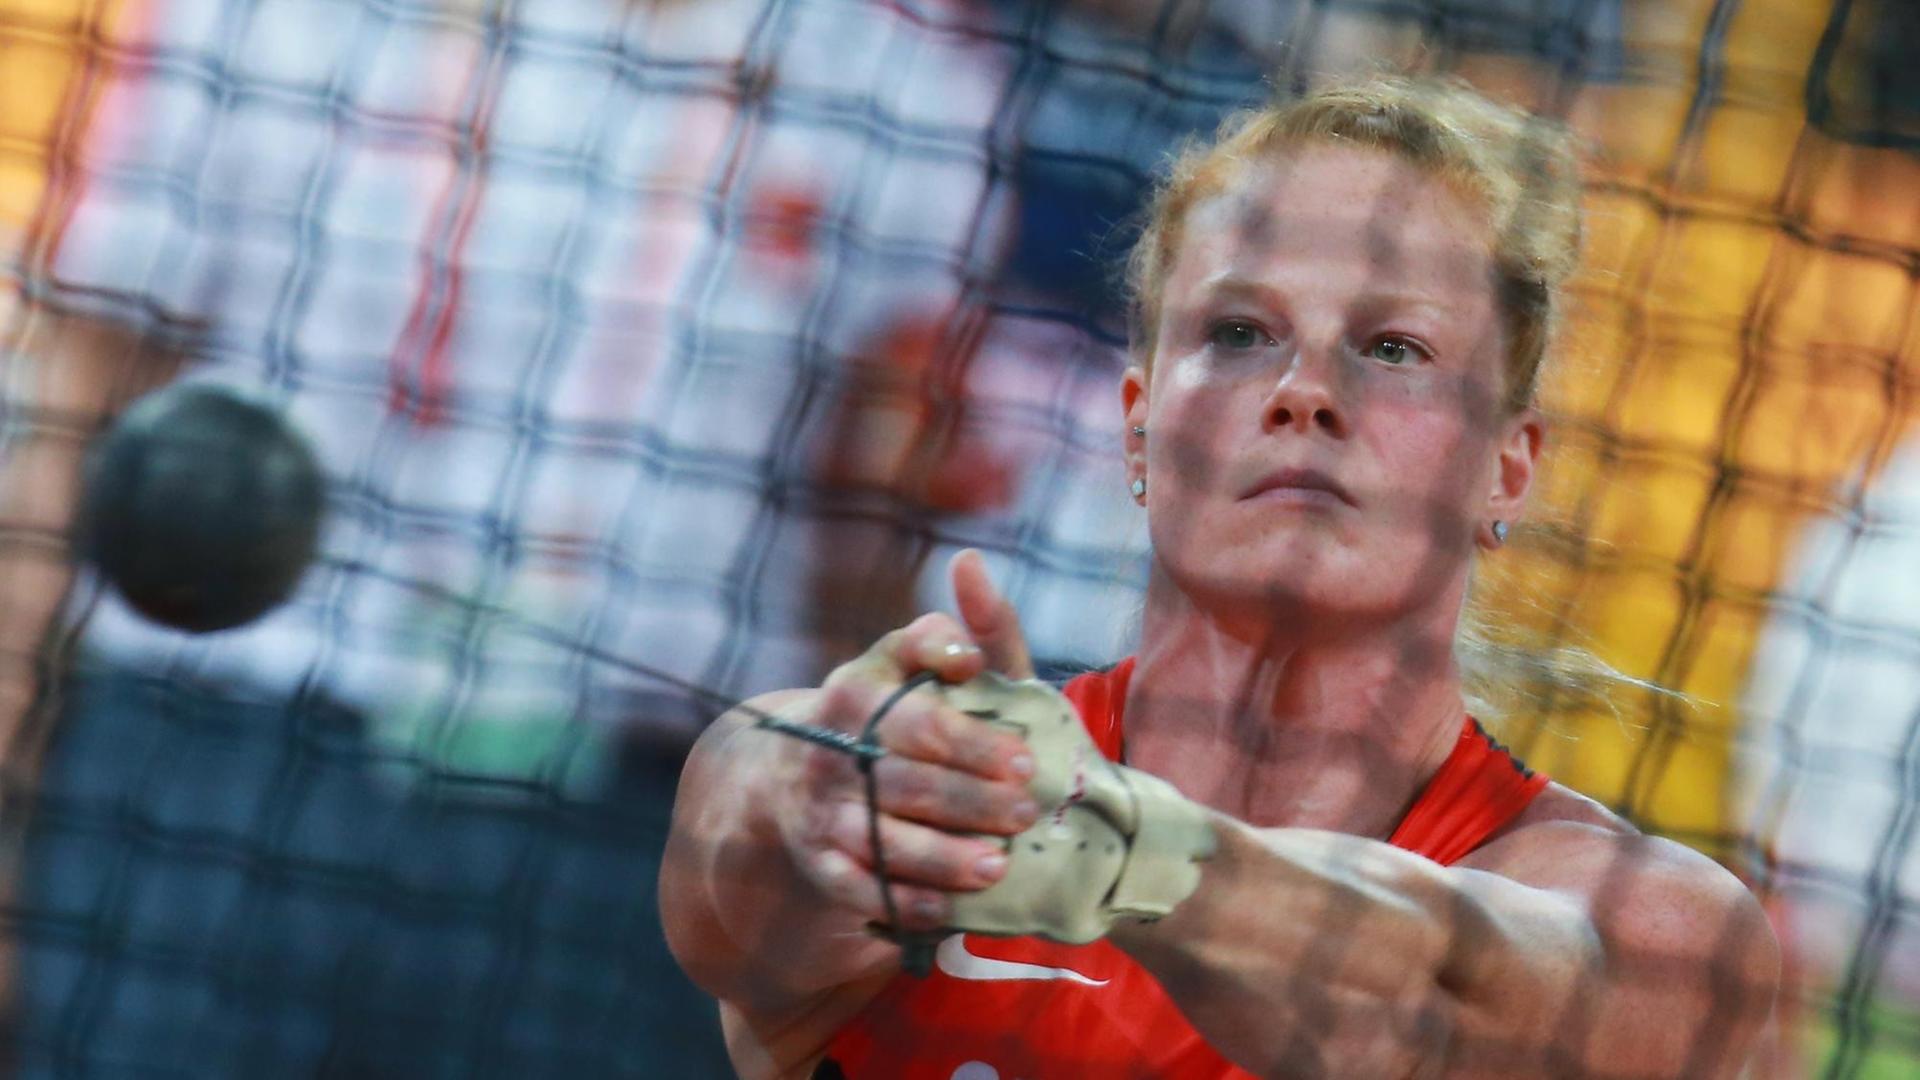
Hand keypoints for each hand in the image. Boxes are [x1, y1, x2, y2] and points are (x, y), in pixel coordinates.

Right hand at [771, 551, 1039, 932]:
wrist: (800, 769)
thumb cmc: (894, 710)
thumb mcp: (921, 662)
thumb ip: (964, 626)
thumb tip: (971, 565)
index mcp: (859, 688)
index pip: (918, 716)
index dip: (973, 740)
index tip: (1026, 757)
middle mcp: (832, 748)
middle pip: (907, 780)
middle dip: (971, 799)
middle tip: (1028, 812)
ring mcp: (822, 809)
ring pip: (883, 838)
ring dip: (943, 857)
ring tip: (998, 865)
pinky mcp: (818, 862)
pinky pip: (860, 889)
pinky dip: (907, 902)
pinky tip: (953, 909)